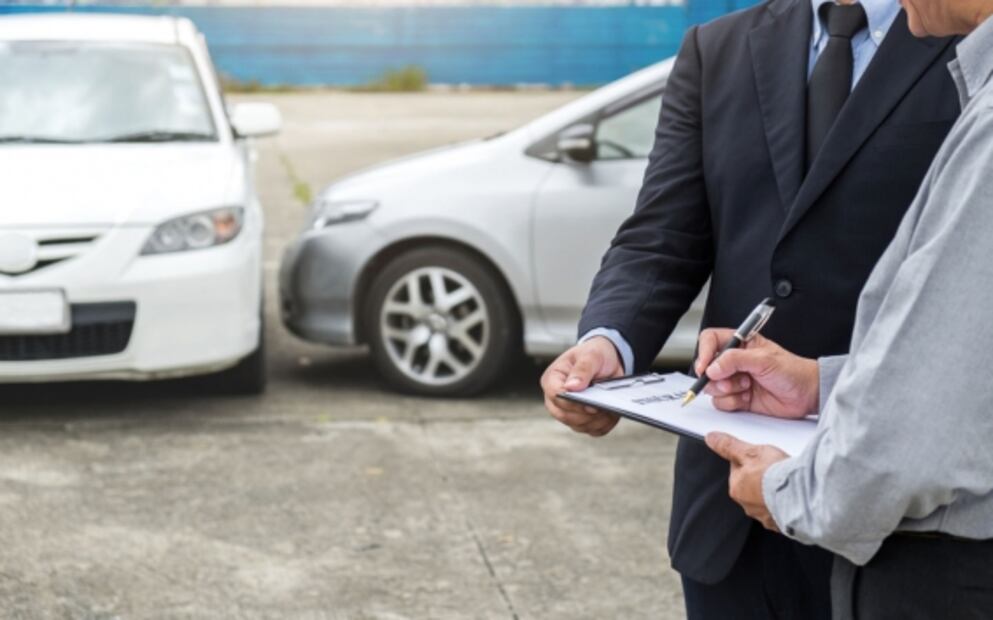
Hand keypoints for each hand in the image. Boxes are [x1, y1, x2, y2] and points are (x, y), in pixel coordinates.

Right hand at [541, 336, 623, 436]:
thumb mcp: (591, 355)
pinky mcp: (582, 419)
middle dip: (585, 415)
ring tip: (609, 408)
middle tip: (602, 407)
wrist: (608, 360)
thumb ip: (582, 369)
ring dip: (596, 421)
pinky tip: (611, 414)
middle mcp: (556, 397)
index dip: (572, 402)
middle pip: (564, 415)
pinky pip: (591, 430)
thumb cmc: (595, 354)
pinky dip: (603, 425)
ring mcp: (568, 410)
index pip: (555, 395)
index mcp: (552, 379)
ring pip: (578, 426)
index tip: (591, 404)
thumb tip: (571, 387)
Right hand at [694, 328, 819, 417]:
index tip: (705, 368)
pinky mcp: (737, 397)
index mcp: (740, 343)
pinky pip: (721, 402)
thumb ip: (735, 360)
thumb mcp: (764, 360)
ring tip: (746, 387)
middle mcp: (734, 361)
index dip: (704, 353)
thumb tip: (713, 367)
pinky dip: (733, 403)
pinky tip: (748, 398)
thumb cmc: (793, 371)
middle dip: (717, 378)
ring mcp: (734, 380)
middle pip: (707, 368)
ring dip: (727, 391)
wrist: (807, 395)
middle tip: (734, 380)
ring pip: (712, 387)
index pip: (710, 341)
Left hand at [705, 432, 787, 531]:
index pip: (737, 469)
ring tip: (785, 480)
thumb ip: (729, 446)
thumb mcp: (750, 452)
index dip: (749, 459)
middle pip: (751, 485)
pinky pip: (780, 510)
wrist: (801, 496)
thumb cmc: (775, 475)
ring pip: (765, 498)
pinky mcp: (781, 523)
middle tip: (774, 467)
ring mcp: (764, 516)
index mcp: (736, 489)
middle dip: (761, 476)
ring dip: (772, 491)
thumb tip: (711, 439)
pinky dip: (785, 503)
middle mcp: (747, 506)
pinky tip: (793, 494)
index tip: (759, 456)